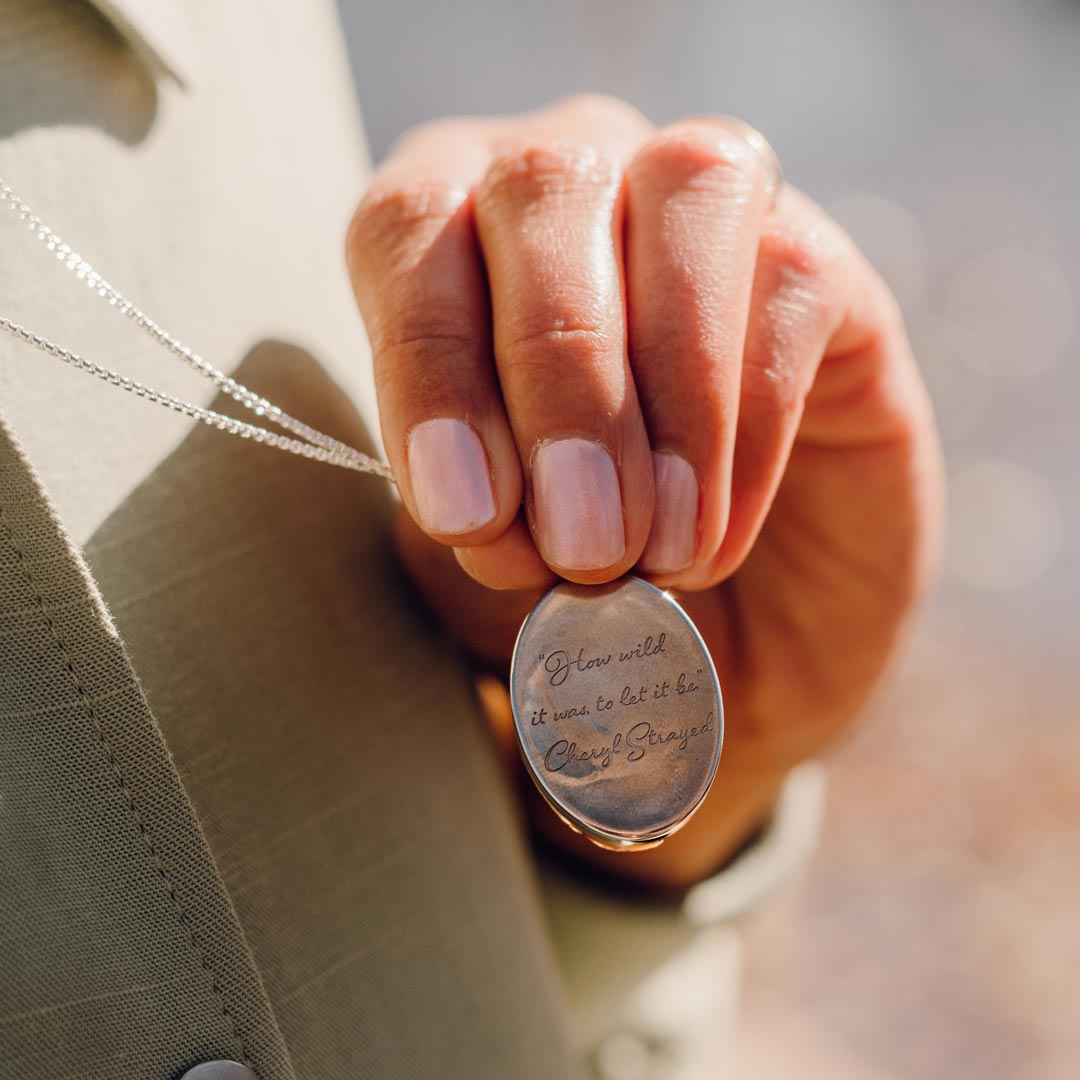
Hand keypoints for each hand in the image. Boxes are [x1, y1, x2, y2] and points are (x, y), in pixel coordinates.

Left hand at [346, 96, 943, 887]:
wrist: (701, 654)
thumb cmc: (561, 595)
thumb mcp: (478, 561)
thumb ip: (457, 506)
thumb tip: (479, 491)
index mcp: (450, 248)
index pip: (406, 235)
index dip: (427, 363)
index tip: (464, 513)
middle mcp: (567, 192)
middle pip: (533, 189)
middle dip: (554, 374)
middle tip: (574, 547)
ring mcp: (700, 215)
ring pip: (679, 189)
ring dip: (657, 384)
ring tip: (650, 549)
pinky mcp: (818, 274)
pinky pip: (787, 285)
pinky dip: (740, 414)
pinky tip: (712, 526)